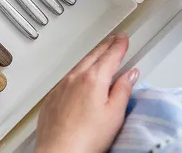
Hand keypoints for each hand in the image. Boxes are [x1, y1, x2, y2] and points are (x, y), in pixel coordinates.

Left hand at [34, 34, 138, 152]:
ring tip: (99, 53)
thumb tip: (130, 75)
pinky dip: (77, 72)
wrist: (59, 152)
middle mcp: (74, 79)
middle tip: (114, 39)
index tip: (124, 39)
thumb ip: (123, 90)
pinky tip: (80, 76)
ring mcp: (60, 87)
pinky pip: (66, 78)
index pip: (110, 56)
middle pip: (93, 56)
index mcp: (93, 80)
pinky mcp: (51, 98)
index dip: (119, 46)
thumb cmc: (86, 138)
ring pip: (78, 66)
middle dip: (105, 46)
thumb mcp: (114, 114)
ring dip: (90, 57)